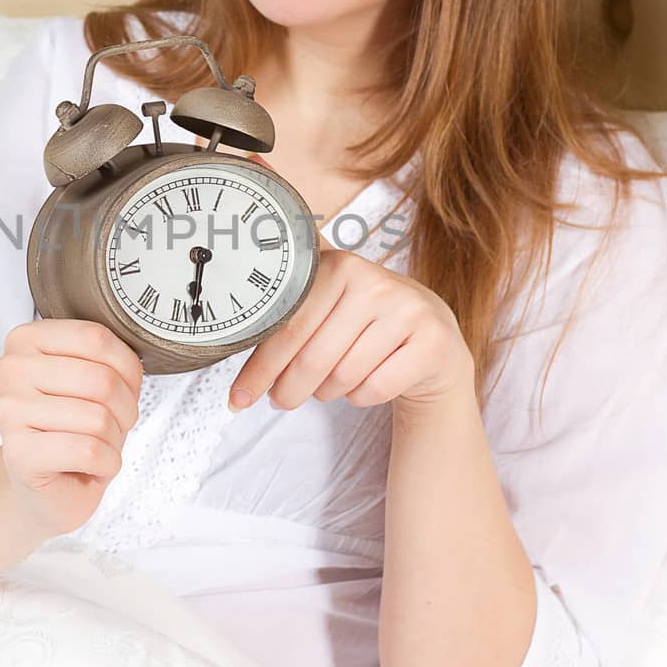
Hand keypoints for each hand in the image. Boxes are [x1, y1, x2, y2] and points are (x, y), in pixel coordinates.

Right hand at [0, 319, 143, 538]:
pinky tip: (92, 466)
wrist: (48, 487)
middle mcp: (10, 370)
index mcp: (25, 339)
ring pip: (98, 417)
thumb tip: (136, 357)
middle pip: (101, 379)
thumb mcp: (94, 379)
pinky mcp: (18, 454)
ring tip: (99, 445)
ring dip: (114, 439)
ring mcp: (9, 412)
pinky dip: (107, 463)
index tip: (124, 387)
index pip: (96, 337)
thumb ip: (107, 358)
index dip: (128, 367)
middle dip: (125, 409)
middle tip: (113, 424)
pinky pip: (89, 451)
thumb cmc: (75, 428)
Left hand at [228, 245, 471, 412]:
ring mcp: (408, 311)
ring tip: (329, 384)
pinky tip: (365, 383)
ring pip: (343, 376)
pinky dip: (360, 397)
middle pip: (313, 357)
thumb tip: (234, 292)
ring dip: (327, 392)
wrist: (432, 341)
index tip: (237, 398)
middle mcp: (375, 282)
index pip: (288, 326)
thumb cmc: (365, 324)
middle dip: (288, 390)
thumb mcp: (332, 301)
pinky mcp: (431, 343)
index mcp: (340, 266)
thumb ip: (290, 299)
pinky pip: (374, 389)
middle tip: (280, 400)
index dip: (259, 368)